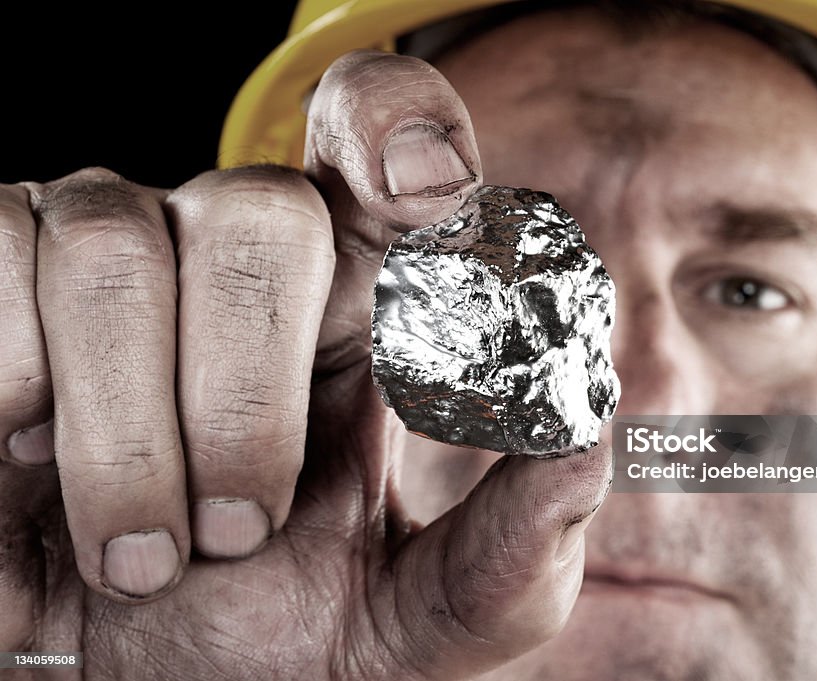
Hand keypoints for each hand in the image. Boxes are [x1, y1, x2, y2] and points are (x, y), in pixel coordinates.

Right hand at [0, 51, 611, 679]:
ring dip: (132, 435)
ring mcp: (110, 256)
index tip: (432, 197)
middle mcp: (234, 256)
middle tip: (241, 530)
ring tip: (141, 551)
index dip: (403, 133)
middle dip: (247, 394)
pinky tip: (34, 455)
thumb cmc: (273, 647)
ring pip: (115, 247)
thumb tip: (587, 431)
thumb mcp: (421, 619)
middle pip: (257, 213)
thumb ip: (517, 544)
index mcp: (356, 303)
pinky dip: (17, 384)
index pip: (382, 140)